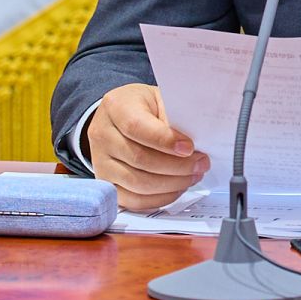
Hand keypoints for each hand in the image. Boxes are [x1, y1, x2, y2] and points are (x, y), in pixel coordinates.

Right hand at [87, 83, 207, 211]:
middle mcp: (102, 134)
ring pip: (137, 183)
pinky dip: (159, 198)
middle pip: (139, 159)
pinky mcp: (106, 183)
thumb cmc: (143, 107)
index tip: (189, 148)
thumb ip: (172, 117)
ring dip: (171, 184)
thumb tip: (191, 147)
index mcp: (115, 106)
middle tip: (200, 164)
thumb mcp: (159, 99)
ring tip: (192, 176)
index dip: (165, 141)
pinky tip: (176, 188)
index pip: (136, 127)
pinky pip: (132, 200)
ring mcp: (99, 161)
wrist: (121, 116)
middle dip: (176, 167)